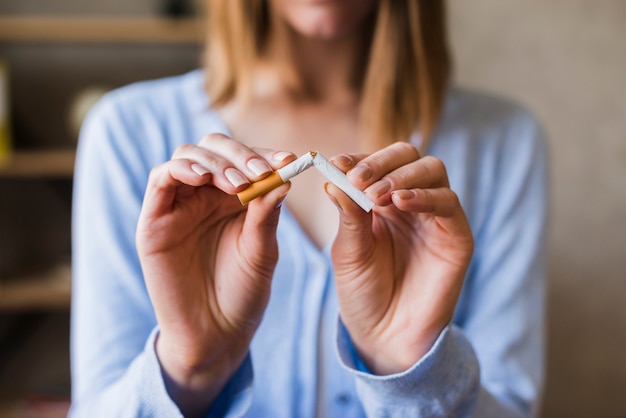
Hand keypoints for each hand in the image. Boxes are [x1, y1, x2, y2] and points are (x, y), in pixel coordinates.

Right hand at [136, 134, 294, 413]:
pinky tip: (201, 178)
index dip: (265, 155)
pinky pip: (159, 179)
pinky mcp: (154, 220)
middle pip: (214, 149)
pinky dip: (180, 170)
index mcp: (234, 198)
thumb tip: (283, 177)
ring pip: (187, 156)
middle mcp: (205, 195)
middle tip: (260, 172)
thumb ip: (267, 214)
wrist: (216, 333)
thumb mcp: (262, 250)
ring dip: (214, 162)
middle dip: (239, 154)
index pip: (245, 159)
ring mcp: (179, 205)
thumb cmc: (243, 292)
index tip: (288, 159)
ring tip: (237, 184)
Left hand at [325, 142, 473, 374]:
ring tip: (376, 195)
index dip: (359, 158)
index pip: (377, 163)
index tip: (336, 163)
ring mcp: (435, 217)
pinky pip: (448, 203)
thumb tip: (334, 174)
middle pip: (409, 156)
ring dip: (402, 176)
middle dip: (382, 162)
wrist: (384, 335)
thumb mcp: (349, 249)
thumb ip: (348, 213)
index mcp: (382, 201)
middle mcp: (411, 203)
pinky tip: (401, 203)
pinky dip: (425, 196)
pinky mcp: (456, 235)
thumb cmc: (363, 292)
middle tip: (358, 178)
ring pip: (432, 170)